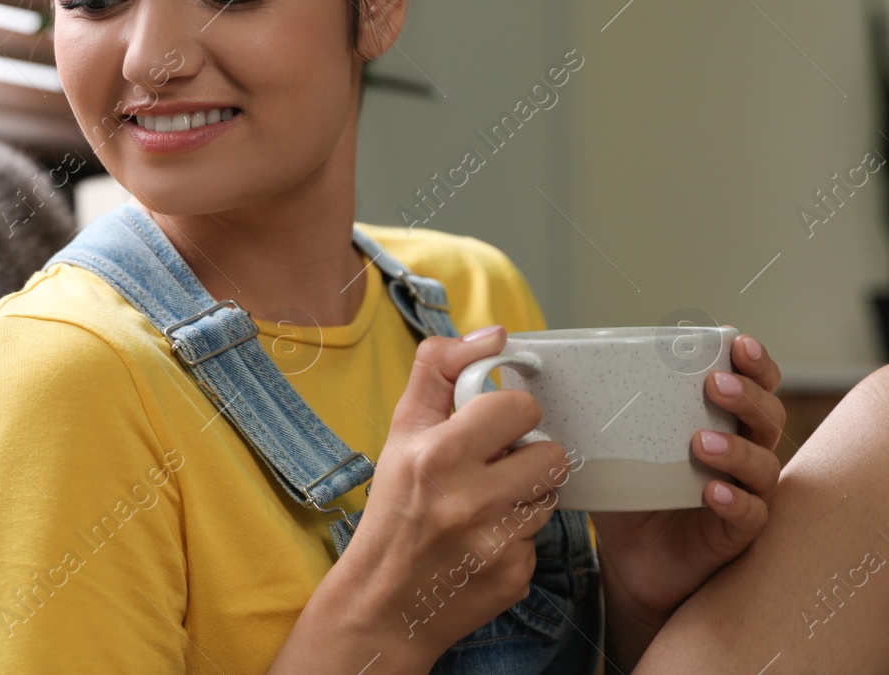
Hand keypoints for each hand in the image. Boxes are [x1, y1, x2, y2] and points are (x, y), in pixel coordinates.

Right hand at [294, 327, 572, 666]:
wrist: (384, 601)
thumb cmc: (392, 509)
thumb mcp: (401, 432)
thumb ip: (440, 370)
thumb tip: (495, 333)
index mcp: (439, 453)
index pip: (519, 407)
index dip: (507, 414)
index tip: (488, 428)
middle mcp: (471, 498)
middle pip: (551, 452)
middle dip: (527, 456)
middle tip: (495, 468)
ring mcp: (497, 542)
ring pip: (550, 496)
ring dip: (525, 497)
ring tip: (485, 507)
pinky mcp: (516, 575)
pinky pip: (540, 539)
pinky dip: (517, 538)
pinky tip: (484, 543)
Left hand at [589, 332, 784, 632]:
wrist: (631, 557)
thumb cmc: (627, 491)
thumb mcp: (609, 444)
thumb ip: (589, 408)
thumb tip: (530, 367)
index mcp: (718, 420)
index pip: (753, 383)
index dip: (753, 362)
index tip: (737, 342)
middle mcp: (741, 452)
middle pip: (767, 417)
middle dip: (746, 396)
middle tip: (714, 384)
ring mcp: (744, 492)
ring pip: (763, 465)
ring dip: (735, 448)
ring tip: (699, 441)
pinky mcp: (736, 532)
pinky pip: (750, 514)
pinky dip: (735, 500)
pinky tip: (713, 491)